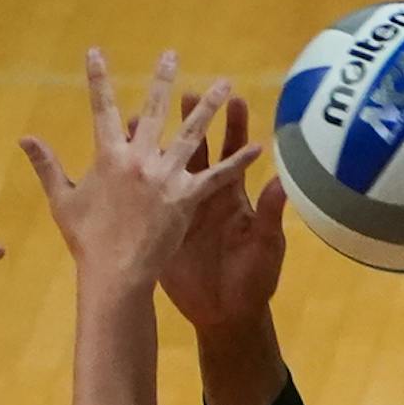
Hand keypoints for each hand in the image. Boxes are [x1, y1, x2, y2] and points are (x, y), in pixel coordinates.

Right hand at [21, 50, 261, 292]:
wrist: (114, 275)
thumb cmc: (87, 242)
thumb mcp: (63, 201)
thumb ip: (47, 165)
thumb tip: (24, 137)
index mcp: (109, 155)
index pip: (102, 108)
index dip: (98, 79)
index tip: (95, 52)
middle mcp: (139, 159)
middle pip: (155, 110)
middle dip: (163, 80)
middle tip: (171, 54)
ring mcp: (165, 177)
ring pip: (192, 134)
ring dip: (210, 108)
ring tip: (225, 84)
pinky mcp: (187, 199)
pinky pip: (218, 178)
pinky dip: (238, 163)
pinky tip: (258, 147)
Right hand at [159, 93, 289, 333]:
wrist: (227, 314)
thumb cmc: (253, 281)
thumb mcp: (267, 248)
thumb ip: (271, 215)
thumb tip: (280, 182)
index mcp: (233, 196)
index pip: (234, 153)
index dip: (235, 127)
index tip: (235, 100)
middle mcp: (207, 195)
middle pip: (200, 149)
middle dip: (194, 119)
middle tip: (186, 89)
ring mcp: (183, 208)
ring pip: (169, 166)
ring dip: (158, 139)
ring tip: (145, 111)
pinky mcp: (166, 225)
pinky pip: (150, 196)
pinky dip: (139, 176)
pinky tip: (124, 154)